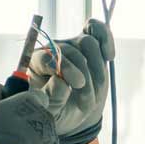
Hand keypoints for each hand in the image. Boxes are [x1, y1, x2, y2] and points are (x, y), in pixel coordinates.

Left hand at [29, 18, 115, 143]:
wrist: (72, 113)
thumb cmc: (55, 112)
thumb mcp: (48, 112)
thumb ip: (51, 97)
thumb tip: (61, 81)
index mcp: (34, 63)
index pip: (47, 55)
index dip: (64, 67)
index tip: (78, 83)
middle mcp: (52, 50)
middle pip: (71, 50)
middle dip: (84, 76)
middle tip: (87, 102)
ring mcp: (72, 45)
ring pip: (87, 43)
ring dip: (97, 70)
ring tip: (95, 96)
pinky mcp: (89, 46)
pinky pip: (97, 30)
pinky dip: (106, 38)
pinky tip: (109, 56)